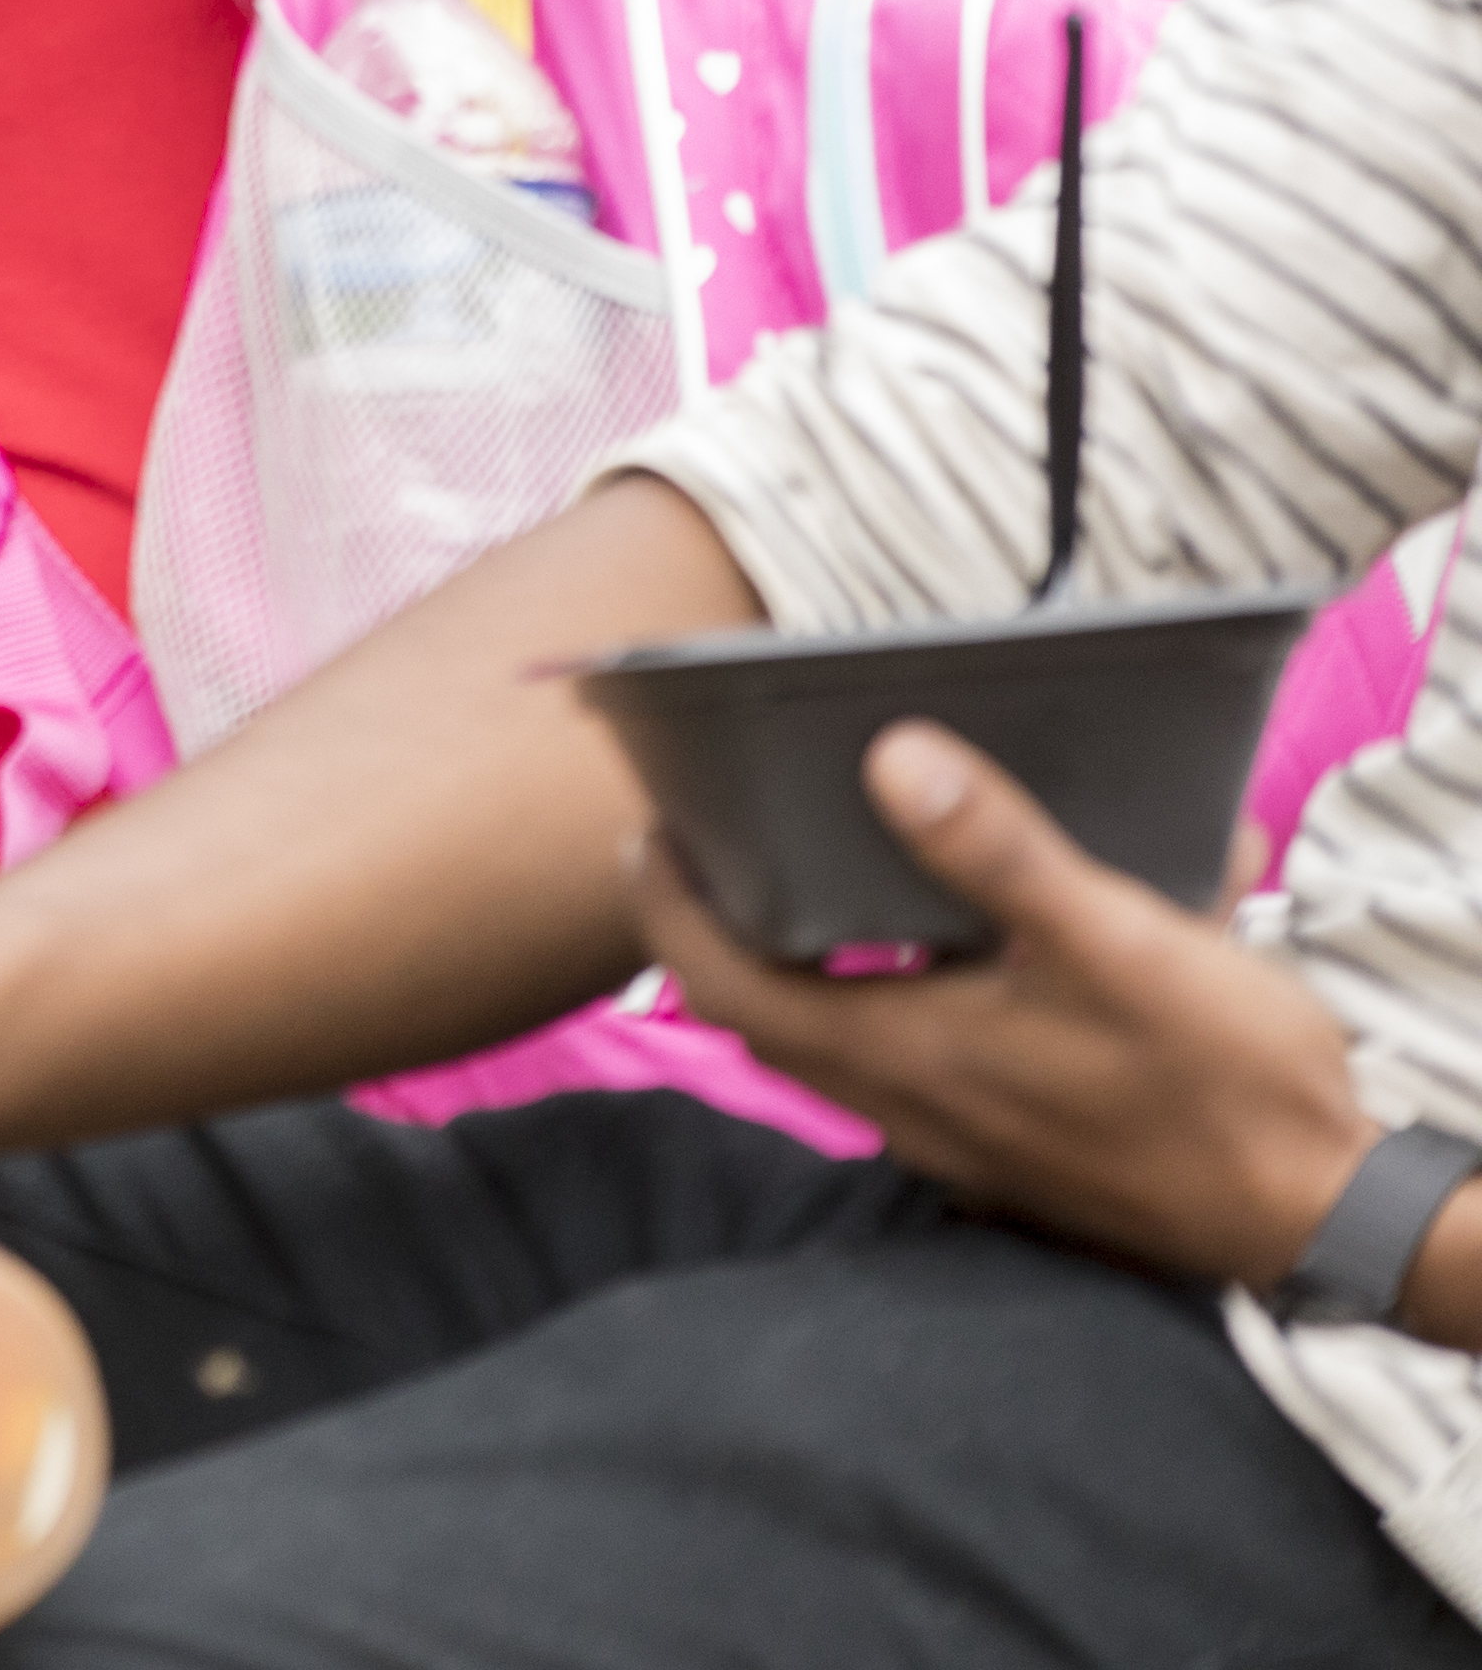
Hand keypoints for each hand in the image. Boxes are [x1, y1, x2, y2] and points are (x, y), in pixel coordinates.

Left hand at [639, 720, 1378, 1295]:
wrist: (1326, 1216)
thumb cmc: (1225, 1086)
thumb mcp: (1115, 942)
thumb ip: (998, 852)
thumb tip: (893, 757)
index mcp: (903, 1056)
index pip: (721, 982)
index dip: (667, 905)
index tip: (646, 829)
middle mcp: (909, 1109)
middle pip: (766, 1013)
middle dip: (724, 926)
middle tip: (717, 841)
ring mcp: (960, 1139)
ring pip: (840, 1044)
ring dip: (813, 967)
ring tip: (824, 876)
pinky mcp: (1014, 1150)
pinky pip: (916, 1070)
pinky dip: (899, 1005)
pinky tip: (957, 954)